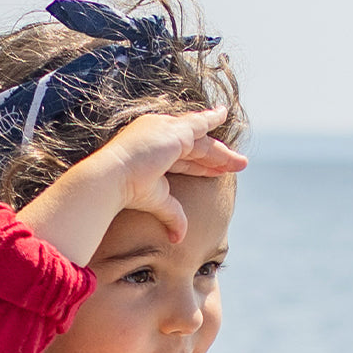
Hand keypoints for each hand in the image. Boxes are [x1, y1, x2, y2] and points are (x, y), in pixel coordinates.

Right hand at [98, 108, 248, 241]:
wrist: (111, 179)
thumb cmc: (126, 193)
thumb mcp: (157, 202)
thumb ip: (172, 215)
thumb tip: (179, 238)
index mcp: (151, 151)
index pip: (182, 157)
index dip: (200, 164)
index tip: (214, 170)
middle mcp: (157, 135)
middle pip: (195, 147)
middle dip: (215, 157)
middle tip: (236, 166)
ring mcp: (165, 130)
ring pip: (202, 141)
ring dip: (222, 152)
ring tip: (241, 163)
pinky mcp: (174, 131)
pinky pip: (199, 124)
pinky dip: (212, 119)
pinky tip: (223, 115)